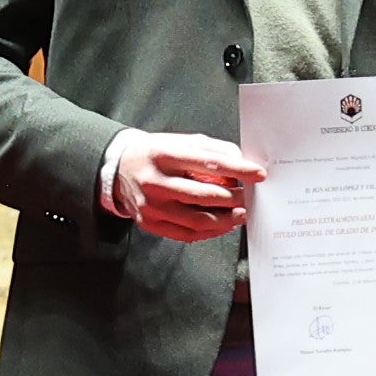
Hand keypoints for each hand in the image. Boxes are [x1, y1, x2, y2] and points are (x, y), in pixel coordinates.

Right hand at [106, 132, 263, 243]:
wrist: (118, 169)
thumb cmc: (154, 154)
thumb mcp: (179, 141)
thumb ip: (210, 149)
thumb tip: (240, 161)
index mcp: (163, 155)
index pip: (208, 163)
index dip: (237, 169)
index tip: (257, 174)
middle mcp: (155, 182)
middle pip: (204, 195)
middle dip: (234, 198)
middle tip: (248, 196)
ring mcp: (151, 206)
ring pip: (197, 220)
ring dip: (225, 219)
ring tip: (240, 213)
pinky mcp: (150, 223)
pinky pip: (186, 234)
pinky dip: (209, 232)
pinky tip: (222, 225)